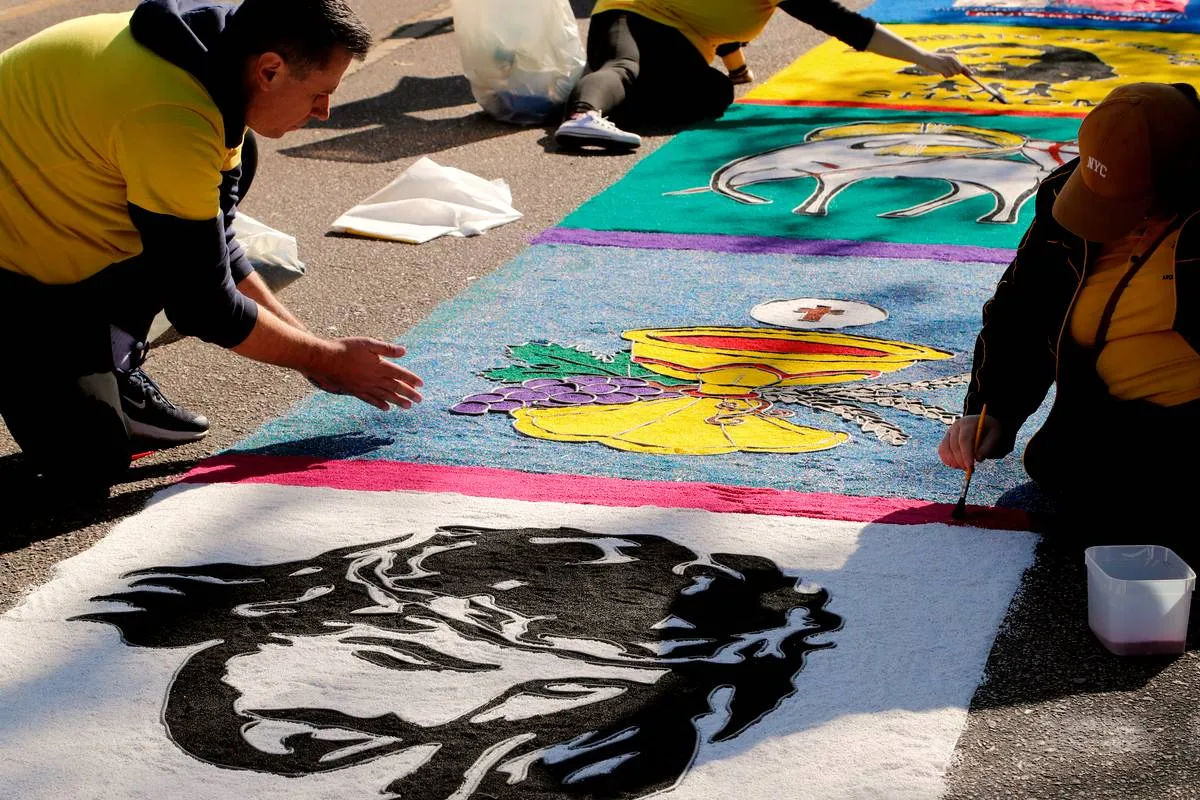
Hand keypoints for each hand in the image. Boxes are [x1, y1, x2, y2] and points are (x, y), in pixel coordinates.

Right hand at [307, 338, 423, 410]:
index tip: (421, 384)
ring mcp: (365, 387)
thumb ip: (386, 348)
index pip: (400, 374)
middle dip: (409, 393)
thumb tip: (404, 351)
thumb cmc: (345, 348)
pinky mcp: (355, 391)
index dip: (411, 379)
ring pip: (385, 396)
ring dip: (398, 401)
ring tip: (409, 406)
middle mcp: (374, 379)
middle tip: (420, 400)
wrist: (324, 360)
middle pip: (395, 387)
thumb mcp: (367, 343)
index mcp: (379, 366)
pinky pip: (370, 400)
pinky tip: (387, 408)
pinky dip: (380, 404)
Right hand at [918, 52, 970, 76]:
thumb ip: (952, 65)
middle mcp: (952, 60)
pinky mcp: (943, 68)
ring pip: (953, 74)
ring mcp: (947, 64)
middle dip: (954, 73)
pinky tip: (940, 71)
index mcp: (953, 57)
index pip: (963, 65)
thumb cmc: (935, 60)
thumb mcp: (945, 60)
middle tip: (947, 70)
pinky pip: (947, 75)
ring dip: (948, 74)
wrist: (926, 57)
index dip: (968, 70)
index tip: (972, 74)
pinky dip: (945, 75)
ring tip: (942, 70)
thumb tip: (960, 71)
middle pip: (959, 71)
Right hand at [938, 415, 1001, 470]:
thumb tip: (978, 459)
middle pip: (954, 446)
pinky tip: (958, 464)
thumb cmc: (990, 431)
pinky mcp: (945, 439)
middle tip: (970, 470)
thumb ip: (988, 447)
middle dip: (961, 461)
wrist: (982, 424)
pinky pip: (942, 452)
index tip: (970, 466)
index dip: (966, 454)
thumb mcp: (995, 436)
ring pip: (945, 450)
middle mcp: (956, 426)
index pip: (964, 439)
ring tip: (965, 467)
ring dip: (954, 462)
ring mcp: (949, 432)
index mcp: (968, 423)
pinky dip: (948, 460)